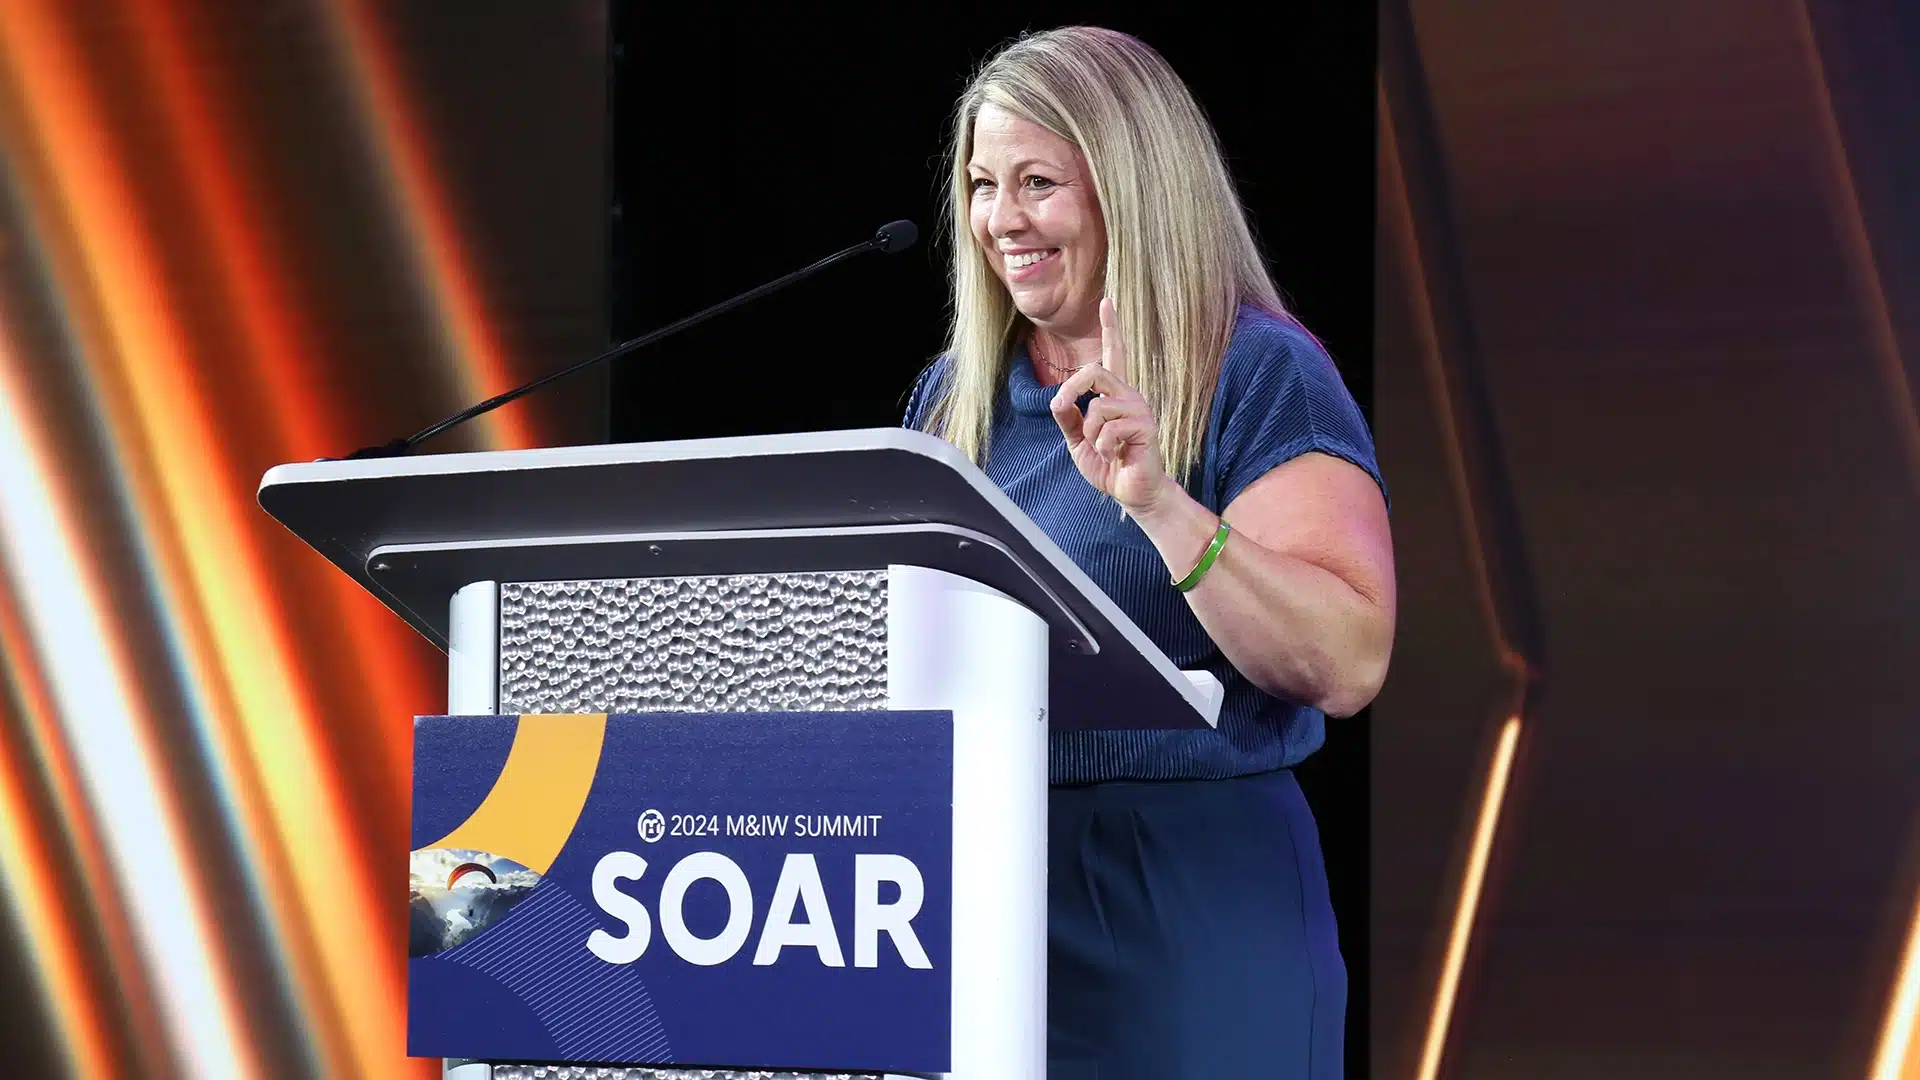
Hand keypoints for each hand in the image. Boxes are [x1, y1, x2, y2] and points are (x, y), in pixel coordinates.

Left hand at [1048, 298, 1173, 515]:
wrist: (1131, 492)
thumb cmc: (1108, 465)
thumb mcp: (1078, 441)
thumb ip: (1069, 420)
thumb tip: (1057, 400)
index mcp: (1114, 395)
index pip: (1114, 354)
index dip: (1111, 328)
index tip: (1107, 301)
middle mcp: (1129, 395)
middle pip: (1094, 372)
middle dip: (1070, 390)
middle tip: (1063, 410)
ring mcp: (1139, 409)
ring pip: (1098, 407)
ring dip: (1091, 435)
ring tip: (1105, 449)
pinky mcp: (1145, 427)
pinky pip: (1108, 430)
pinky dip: (1104, 448)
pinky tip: (1116, 456)